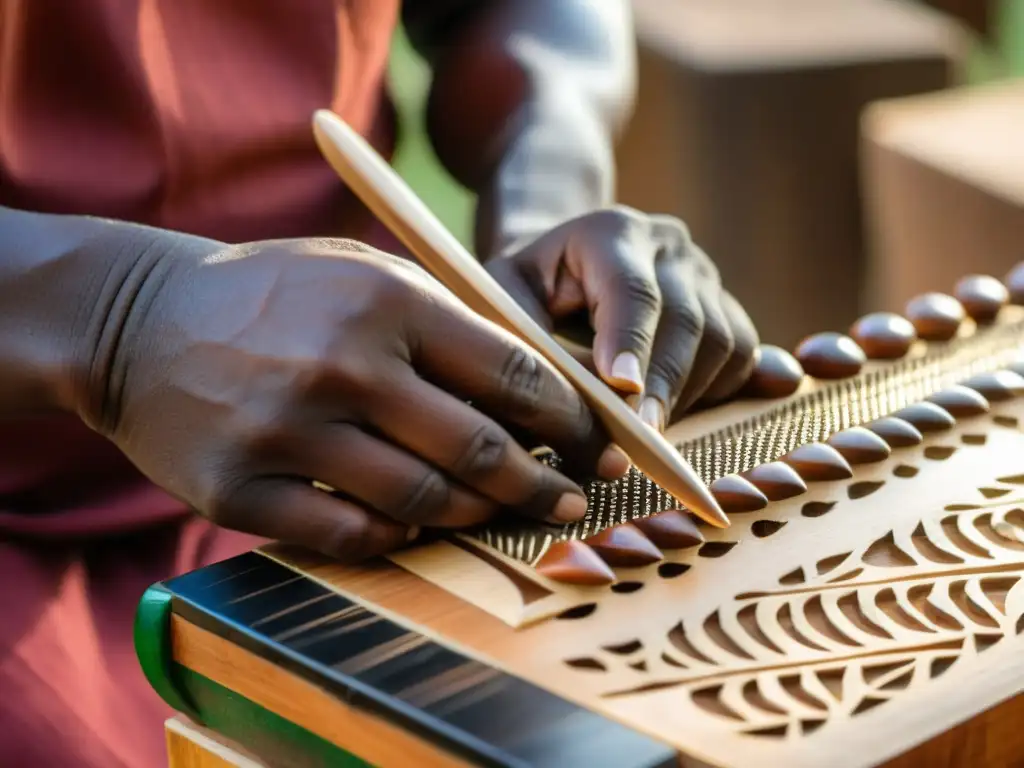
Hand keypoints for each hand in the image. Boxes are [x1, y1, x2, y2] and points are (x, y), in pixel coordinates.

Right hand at [80, 237, 625, 561]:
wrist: (137, 320)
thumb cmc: (273, 295)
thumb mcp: (363, 273)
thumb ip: (449, 321)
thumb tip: (544, 388)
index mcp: (387, 302)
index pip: (513, 373)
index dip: (570, 420)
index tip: (595, 444)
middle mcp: (344, 366)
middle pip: (479, 446)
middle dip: (542, 482)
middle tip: (572, 502)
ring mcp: (290, 432)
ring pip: (423, 498)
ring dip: (476, 513)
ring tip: (501, 512)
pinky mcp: (241, 489)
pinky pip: (351, 533)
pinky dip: (396, 534)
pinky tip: (412, 521)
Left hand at [486, 207, 758, 429]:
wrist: (559, 267)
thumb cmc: (524, 291)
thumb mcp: (502, 302)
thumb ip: (526, 344)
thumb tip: (563, 409)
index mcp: (610, 232)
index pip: (631, 289)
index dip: (631, 341)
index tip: (622, 390)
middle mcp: (668, 246)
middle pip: (686, 319)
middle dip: (663, 384)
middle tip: (642, 437)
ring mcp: (703, 275)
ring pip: (722, 341)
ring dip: (687, 394)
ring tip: (646, 432)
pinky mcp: (725, 306)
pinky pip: (741, 356)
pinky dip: (715, 393)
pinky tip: (680, 412)